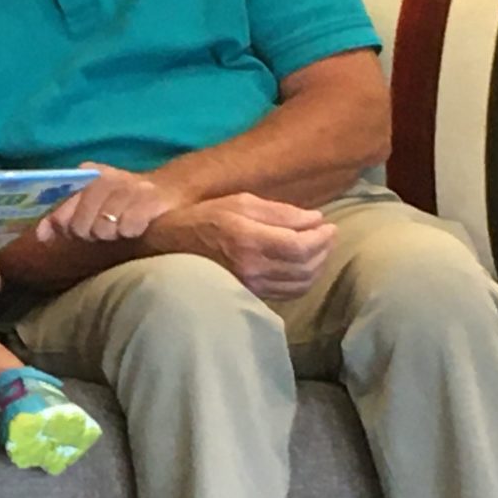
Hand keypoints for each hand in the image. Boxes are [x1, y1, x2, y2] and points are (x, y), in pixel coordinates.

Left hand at [36, 164, 177, 243]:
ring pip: (103, 230)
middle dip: (90, 233)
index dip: (63, 225)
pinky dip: (130, 232)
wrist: (168, 188)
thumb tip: (41, 235)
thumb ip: (61, 217)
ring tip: (120, 224)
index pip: (62, 208)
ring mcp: (128, 187)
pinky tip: (136, 224)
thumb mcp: (89, 204)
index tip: (72, 231)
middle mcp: (106, 178)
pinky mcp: (149, 200)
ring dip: (112, 234)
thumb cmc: (121, 201)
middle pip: (80, 226)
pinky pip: (127, 229)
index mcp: (87, 175)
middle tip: (103, 227)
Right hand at [150, 193, 335, 300]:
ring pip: (300, 284)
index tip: (329, 225)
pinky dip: (302, 280)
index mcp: (249, 240)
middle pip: (305, 267)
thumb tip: (315, 219)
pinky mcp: (248, 295)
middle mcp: (251, 267)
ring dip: (317, 267)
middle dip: (324, 250)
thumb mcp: (240, 202)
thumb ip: (280, 211)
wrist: (167, 247)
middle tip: (327, 235)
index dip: (322, 237)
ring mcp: (250, 286)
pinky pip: (286, 293)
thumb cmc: (203, 217)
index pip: (301, 246)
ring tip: (317, 249)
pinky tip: (301, 266)